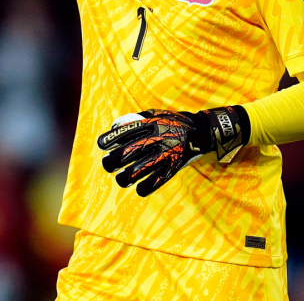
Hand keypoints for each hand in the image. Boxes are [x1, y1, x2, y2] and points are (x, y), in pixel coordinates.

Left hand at [97, 106, 247, 196]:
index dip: (111, 139)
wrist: (202, 131)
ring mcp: (166, 154)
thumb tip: (116, 126)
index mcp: (151, 124)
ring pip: (140, 170)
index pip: (127, 131)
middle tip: (108, 164)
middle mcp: (157, 138)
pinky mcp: (173, 166)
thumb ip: (139, 119)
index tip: (101, 145)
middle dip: (114, 161)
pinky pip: (157, 181)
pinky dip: (145, 188)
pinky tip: (139, 189)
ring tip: (121, 179)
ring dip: (126, 178)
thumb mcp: (157, 114)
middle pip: (129, 152)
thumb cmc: (174, 122)